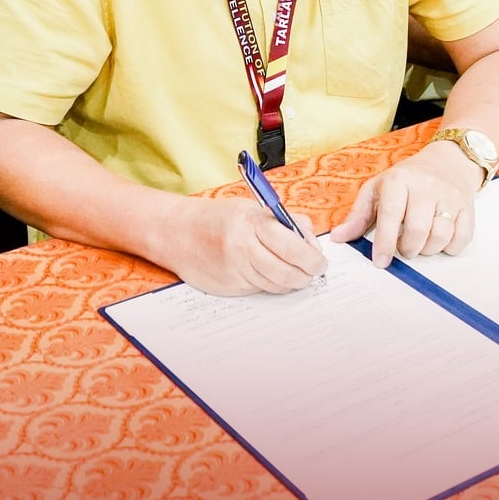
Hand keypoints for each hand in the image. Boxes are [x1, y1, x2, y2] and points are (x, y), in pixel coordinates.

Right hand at [154, 194, 326, 295]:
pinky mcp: (230, 287)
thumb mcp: (253, 209)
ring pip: (277, 285)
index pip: (293, 247)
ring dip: (290, 281)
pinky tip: (267, 273)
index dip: (313, 259)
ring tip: (292, 271)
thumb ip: (286, 222)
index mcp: (252, 224)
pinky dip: (271, 284)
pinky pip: (261, 290)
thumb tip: (312, 242)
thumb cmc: (219, 218)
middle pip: (288, 273)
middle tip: (312, 271)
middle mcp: (243, 249)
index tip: (320, 261)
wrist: (177, 233)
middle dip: (306, 275)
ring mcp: (236, 271)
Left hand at [329, 139, 481, 267]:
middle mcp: (426, 186)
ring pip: (440, 236)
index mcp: (399, 180)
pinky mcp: (467, 206)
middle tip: (403, 248)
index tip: (380, 262)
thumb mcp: (378, 189)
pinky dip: (450, 247)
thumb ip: (358, 215)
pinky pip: (462, 237)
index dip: (384, 242)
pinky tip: (441, 240)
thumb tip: (338, 238)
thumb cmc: (407, 179)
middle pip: (417, 231)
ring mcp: (449, 196)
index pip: (391, 215)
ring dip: (428, 249)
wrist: (448, 160)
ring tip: (420, 243)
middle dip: (407, 249)